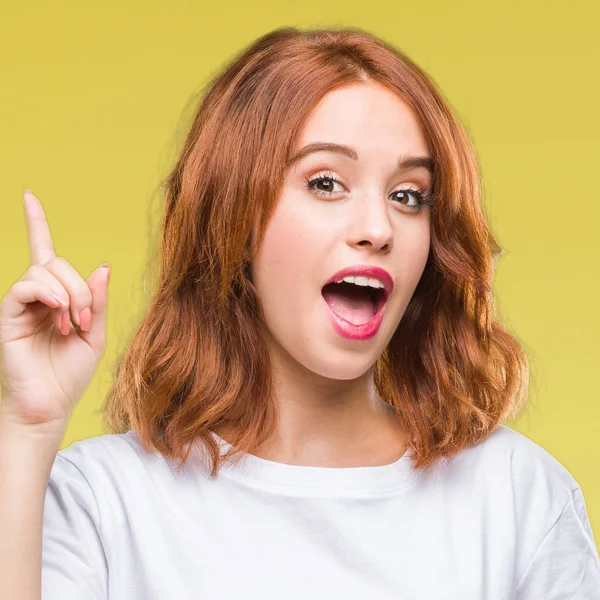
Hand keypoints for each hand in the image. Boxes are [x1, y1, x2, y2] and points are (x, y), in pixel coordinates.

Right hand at [0, 189, 110, 430]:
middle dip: (81, 288)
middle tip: (85, 320)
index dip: (36, 223)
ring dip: (69, 294)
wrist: (50, 405)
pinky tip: (60, 316)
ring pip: (45, 271)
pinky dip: (49, 295)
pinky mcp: (8, 315)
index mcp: (57, 298)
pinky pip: (26, 285)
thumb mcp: (95, 334)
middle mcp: (37, 296)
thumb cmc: (70, 373)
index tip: (28, 195)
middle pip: (58, 263)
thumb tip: (102, 266)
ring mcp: (21, 305)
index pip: (44, 252)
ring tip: (73, 324)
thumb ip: (97, 301)